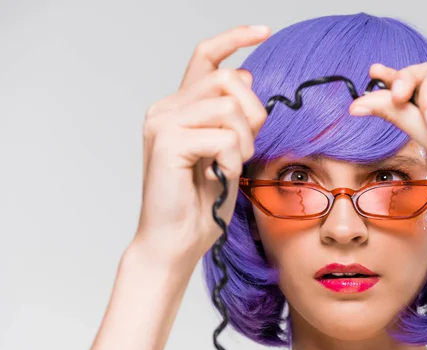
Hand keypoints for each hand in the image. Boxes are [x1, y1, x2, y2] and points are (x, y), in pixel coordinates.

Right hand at [133, 25, 269, 270]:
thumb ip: (232, 116)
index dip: (234, 38)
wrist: (176, 240)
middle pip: (229, 80)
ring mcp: (162, 122)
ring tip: (228, 167)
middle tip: (244, 150)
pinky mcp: (166, 141)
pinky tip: (217, 177)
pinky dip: (232, 160)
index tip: (263, 30)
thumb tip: (246, 75)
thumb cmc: (202, 201)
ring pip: (230, 108)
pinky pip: (223, 137)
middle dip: (253, 115)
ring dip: (243, 143)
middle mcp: (166, 108)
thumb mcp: (227, 151)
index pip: (206, 57)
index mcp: (179, 107)